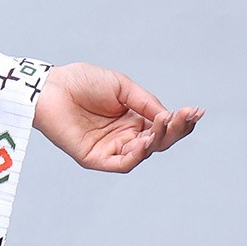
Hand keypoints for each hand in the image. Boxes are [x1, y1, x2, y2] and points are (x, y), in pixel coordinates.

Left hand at [33, 62, 202, 172]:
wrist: (51, 87)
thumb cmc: (81, 83)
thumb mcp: (122, 87)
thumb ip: (145, 102)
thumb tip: (168, 117)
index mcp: (132, 119)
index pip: (162, 126)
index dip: (180, 121)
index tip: (196, 111)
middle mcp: (123, 135)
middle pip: (158, 142)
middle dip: (175, 130)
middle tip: (186, 117)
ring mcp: (109, 148)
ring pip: (143, 153)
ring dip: (158, 140)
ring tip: (163, 125)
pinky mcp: (93, 158)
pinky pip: (121, 163)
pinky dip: (137, 155)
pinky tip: (147, 140)